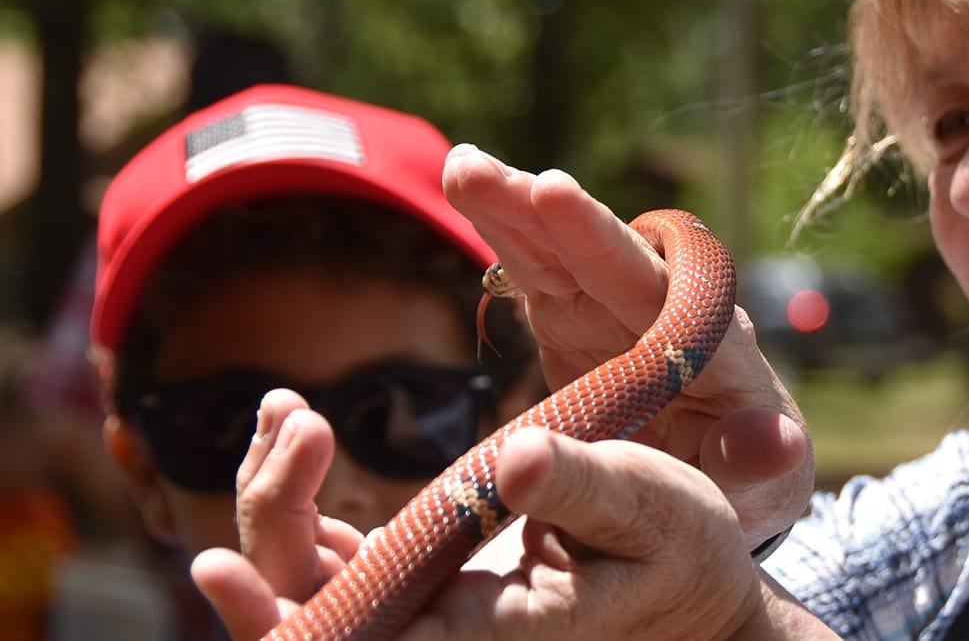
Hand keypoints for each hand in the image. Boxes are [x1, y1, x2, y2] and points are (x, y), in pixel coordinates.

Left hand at [193, 395, 833, 639]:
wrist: (691, 581)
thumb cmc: (678, 550)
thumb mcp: (645, 506)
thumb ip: (579, 487)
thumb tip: (513, 461)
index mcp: (483, 632)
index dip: (275, 618)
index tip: (217, 564)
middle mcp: (438, 629)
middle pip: (306, 609)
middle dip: (272, 515)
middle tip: (296, 415)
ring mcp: (420, 601)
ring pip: (305, 577)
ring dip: (279, 495)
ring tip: (288, 409)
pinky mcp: (418, 571)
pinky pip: (332, 552)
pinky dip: (305, 491)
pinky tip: (301, 424)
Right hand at [442, 144, 812, 547]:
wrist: (721, 484)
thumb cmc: (749, 487)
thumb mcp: (762, 489)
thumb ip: (757, 465)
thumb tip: (774, 444)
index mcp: (714, 348)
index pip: (659, 287)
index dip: (602, 242)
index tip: (554, 194)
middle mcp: (663, 312)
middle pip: (608, 255)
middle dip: (551, 216)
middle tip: (485, 171)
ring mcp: (614, 311)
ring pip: (564, 253)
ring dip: (513, 212)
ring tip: (463, 168)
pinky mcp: (574, 320)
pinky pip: (537, 273)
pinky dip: (503, 238)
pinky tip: (466, 193)